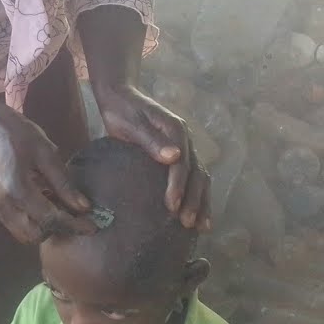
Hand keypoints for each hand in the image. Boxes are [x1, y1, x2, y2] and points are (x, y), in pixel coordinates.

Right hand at [0, 103, 95, 243]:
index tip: (93, 226)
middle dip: (56, 229)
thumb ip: (64, 183)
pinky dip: (32, 220)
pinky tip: (43, 201)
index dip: (73, 224)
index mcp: (17, 191)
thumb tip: (83, 207)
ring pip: (23, 234)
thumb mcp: (46, 153)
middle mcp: (3, 206)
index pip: (50, 219)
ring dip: (43, 227)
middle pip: (34, 235)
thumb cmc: (16, 133)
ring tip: (58, 206)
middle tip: (73, 215)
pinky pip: (16, 224)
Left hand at [95, 85, 210, 229]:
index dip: (178, 185)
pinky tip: (197, 216)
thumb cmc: (123, 111)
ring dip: (201, 202)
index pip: (182, 163)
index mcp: (176, 130)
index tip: (172, 205)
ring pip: (200, 178)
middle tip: (187, 223)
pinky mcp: (178, 156)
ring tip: (200, 226)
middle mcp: (185, 140)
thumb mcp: (132, 124)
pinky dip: (197, 197)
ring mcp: (184, 148)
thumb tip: (174, 157)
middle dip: (194, 199)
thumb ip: (151, 140)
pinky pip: (192, 178)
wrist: (121, 97)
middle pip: (197, 173)